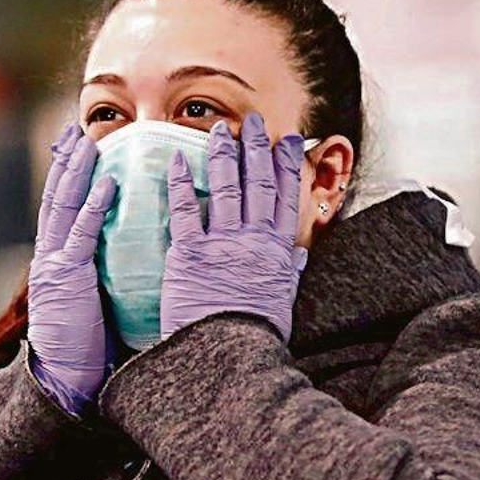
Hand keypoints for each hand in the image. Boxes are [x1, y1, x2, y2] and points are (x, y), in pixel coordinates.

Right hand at [27, 121, 118, 413]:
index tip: (79, 146)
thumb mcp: (96, 301)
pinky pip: (80, 236)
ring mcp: (55, 265)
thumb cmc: (89, 349)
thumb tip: (136, 253)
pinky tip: (107, 184)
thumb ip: (106, 273)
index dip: (69, 175)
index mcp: (58, 261)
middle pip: (57, 196)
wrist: (66, 381)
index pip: (63, 208)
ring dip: (77, 171)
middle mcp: (50, 257)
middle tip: (76, 128)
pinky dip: (93, 207)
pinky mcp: (67, 279)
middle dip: (66, 161)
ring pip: (63, 206)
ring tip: (88, 141)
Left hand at [161, 114, 307, 343]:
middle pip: (258, 184)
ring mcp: (222, 245)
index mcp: (277, 252)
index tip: (290, 140)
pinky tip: (180, 160)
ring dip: (224, 155)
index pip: (286, 197)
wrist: (224, 357)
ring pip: (226, 189)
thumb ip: (288, 273)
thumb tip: (299, 254)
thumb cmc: (252, 336)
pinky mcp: (189, 255)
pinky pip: (185, 212)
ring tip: (219, 130)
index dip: (288, 165)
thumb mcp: (281, 302)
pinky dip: (183, 184)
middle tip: (254, 123)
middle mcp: (253, 241)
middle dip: (257, 148)